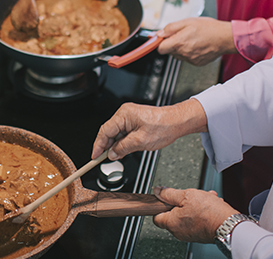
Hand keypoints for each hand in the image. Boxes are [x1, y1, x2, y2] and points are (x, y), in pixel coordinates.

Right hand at [91, 100, 206, 159]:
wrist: (177, 122)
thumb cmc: (163, 127)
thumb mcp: (140, 142)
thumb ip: (123, 148)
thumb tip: (112, 154)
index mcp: (124, 115)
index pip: (104, 131)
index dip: (98, 145)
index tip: (94, 156)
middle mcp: (125, 113)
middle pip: (109, 131)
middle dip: (106, 146)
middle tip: (103, 159)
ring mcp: (130, 116)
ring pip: (116, 132)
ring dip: (115, 144)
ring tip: (116, 156)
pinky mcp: (135, 120)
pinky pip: (123, 131)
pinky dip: (122, 141)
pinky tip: (123, 149)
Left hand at [152, 187, 237, 242]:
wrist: (228, 224)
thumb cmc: (208, 212)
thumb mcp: (186, 195)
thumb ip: (169, 193)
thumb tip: (158, 191)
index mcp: (172, 223)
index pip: (156, 217)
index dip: (160, 206)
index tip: (165, 199)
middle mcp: (179, 232)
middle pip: (173, 214)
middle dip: (182, 203)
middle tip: (190, 197)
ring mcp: (190, 234)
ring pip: (187, 215)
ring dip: (195, 205)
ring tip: (204, 198)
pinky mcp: (200, 234)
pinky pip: (197, 220)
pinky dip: (202, 212)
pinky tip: (210, 204)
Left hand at [157, 17, 236, 65]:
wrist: (225, 38)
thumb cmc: (209, 28)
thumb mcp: (187, 22)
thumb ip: (170, 28)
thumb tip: (159, 33)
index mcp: (179, 43)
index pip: (160, 48)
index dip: (160, 42)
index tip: (162, 38)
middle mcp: (184, 53)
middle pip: (169, 51)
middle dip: (172, 43)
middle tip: (182, 34)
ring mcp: (190, 60)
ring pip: (178, 55)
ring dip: (181, 48)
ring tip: (192, 39)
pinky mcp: (197, 63)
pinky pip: (187, 58)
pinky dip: (189, 52)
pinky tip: (197, 45)